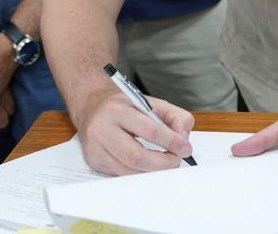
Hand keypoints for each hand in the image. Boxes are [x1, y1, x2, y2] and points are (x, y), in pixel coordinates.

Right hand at [75, 87, 193, 174]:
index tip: (185, 148)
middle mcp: (102, 129)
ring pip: (129, 170)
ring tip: (165, 163)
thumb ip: (174, 116)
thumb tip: (183, 137)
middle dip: (163, 163)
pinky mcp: (95, 161)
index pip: (149, 130)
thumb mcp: (150, 102)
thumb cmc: (124, 106)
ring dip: (153, 172)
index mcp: (117, 110)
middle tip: (176, 160)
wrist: (92, 107)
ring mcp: (96, 147)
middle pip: (136, 156)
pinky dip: (139, 173)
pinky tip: (148, 166)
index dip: (172, 142)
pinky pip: (121, 174)